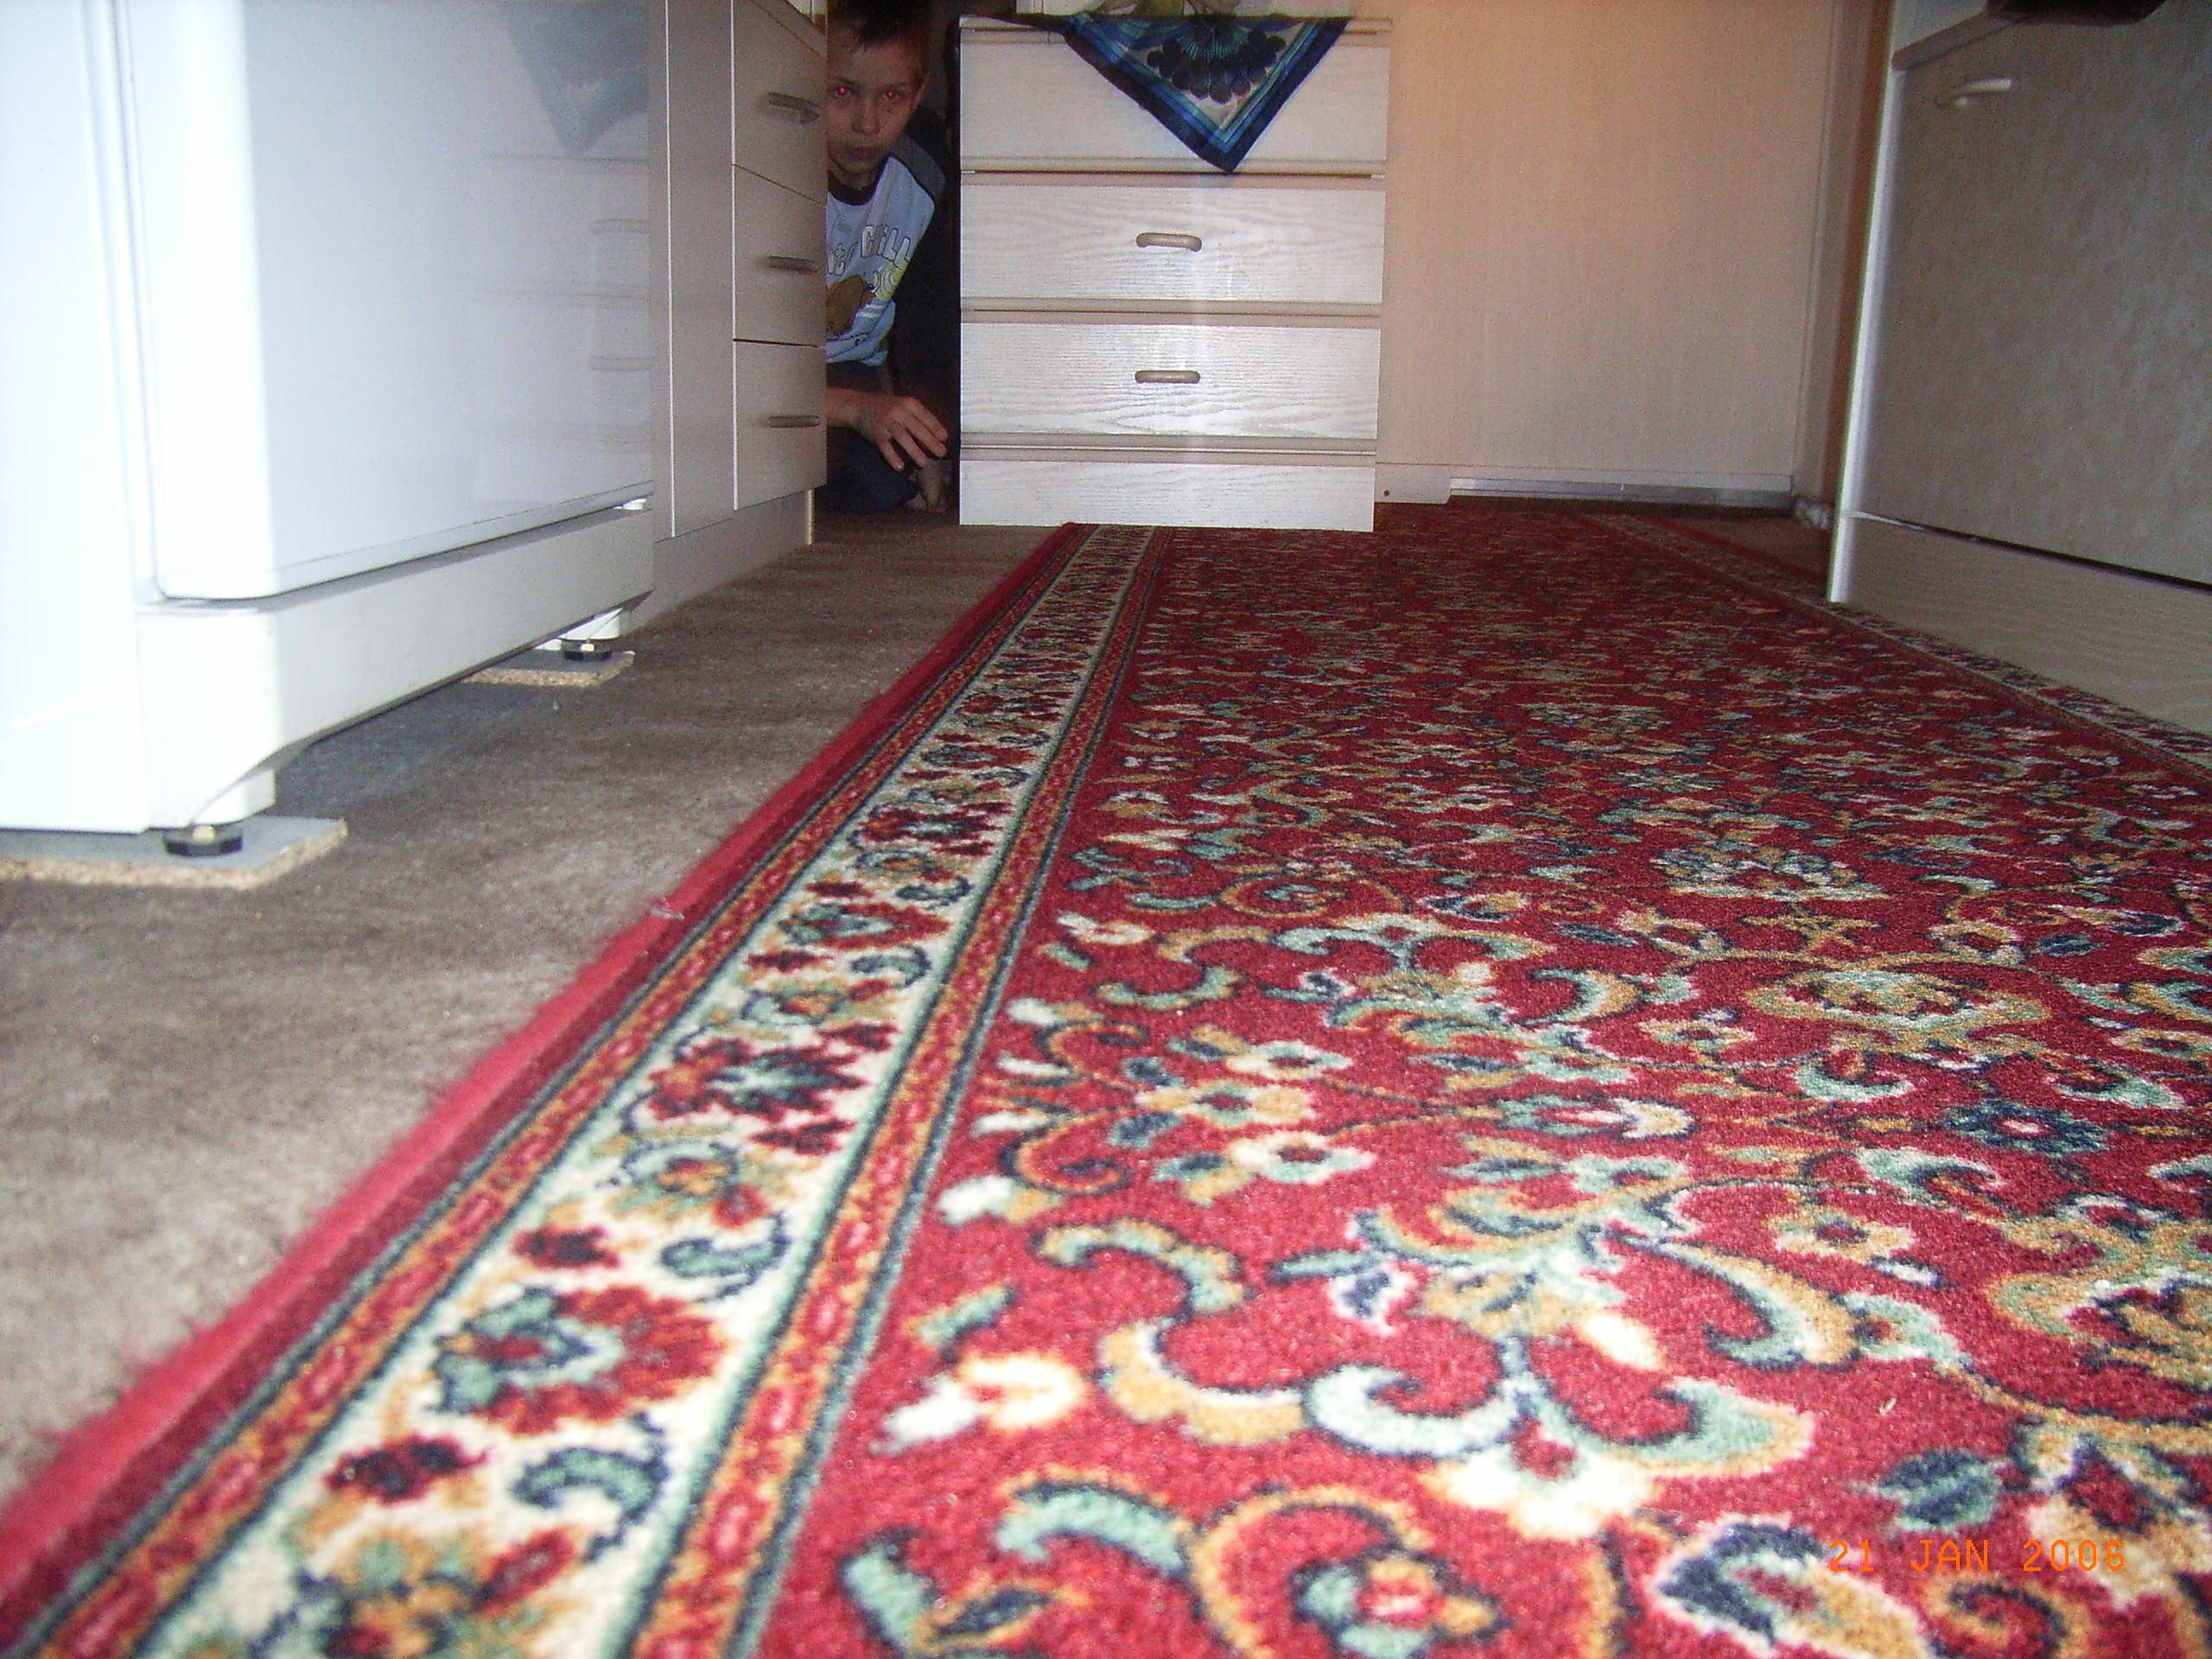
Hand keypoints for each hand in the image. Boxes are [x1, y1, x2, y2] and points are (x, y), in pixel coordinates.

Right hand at [826, 386, 946, 472]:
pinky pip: (885, 447)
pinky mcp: (876, 434)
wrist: (859, 405)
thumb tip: (938, 435)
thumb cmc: (886, 408)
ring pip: (903, 437)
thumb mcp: (903, 406)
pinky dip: (892, 457)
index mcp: (909, 404)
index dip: (936, 428)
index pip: (926, 417)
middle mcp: (899, 411)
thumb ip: (918, 418)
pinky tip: (900, 467)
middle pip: (917, 428)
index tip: (945, 438)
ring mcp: (887, 423)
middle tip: (941, 453)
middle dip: (930, 441)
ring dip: (914, 451)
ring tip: (924, 463)